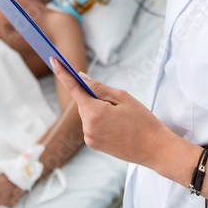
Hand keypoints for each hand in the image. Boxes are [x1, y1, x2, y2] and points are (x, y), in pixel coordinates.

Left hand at [50, 58, 172, 167]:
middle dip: (93, 97)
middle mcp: (87, 127)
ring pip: (88, 114)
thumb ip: (99, 87)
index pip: (74, 87)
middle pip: (83, 102)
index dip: (62, 72)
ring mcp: (89, 138)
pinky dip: (99, 121)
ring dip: (98, 110)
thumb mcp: (123, 97)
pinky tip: (117, 126)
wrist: (154, 149)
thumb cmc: (142, 120)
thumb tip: (81, 78)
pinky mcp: (94, 145)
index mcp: (94, 112)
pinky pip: (91, 126)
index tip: (53, 59)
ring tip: (121, 117)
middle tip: (117, 102)